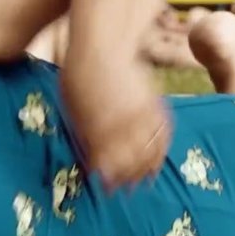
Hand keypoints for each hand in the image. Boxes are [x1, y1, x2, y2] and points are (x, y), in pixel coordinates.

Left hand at [59, 56, 171, 190]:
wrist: (101, 45)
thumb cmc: (77, 79)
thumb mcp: (71, 111)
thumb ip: (83, 138)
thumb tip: (92, 166)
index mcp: (94, 126)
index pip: (106, 162)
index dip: (109, 178)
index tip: (108, 190)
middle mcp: (118, 121)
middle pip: (130, 159)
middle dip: (129, 178)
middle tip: (129, 190)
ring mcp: (138, 111)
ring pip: (149, 148)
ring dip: (147, 167)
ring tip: (145, 180)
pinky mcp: (152, 101)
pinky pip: (163, 130)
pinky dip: (162, 147)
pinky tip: (159, 157)